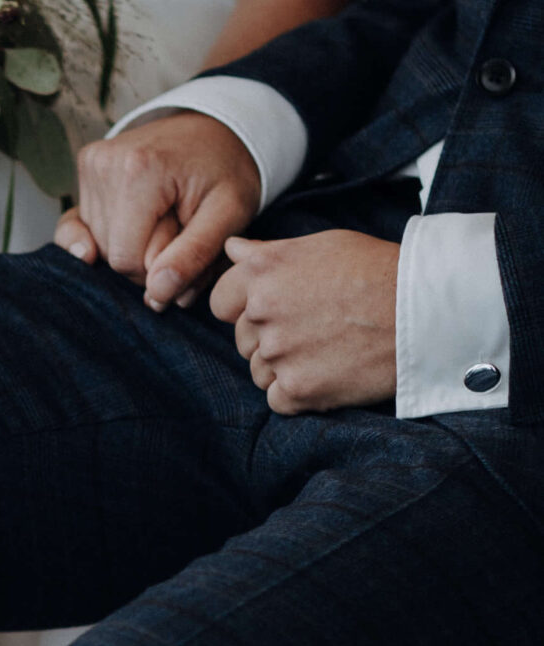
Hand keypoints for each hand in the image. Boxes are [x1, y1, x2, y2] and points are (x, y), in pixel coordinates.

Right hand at [56, 112, 261, 310]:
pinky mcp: (86, 168)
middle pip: (110, 253)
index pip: (126, 260)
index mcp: (139, 171)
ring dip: (134, 244)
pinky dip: (109, 234)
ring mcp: (91, 164)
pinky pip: (81, 226)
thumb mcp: (230, 215)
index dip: (159, 269)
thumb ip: (194, 257)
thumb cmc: (226, 171)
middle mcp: (104, 164)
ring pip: (97, 243)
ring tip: (166, 217)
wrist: (217, 128)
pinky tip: (131, 226)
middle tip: (181, 229)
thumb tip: (156, 295)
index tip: (187, 244)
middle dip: (147, 256)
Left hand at [209, 230, 398, 412]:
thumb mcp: (322, 246)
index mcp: (261, 274)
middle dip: (268, 337)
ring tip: (325, 350)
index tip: (274, 309)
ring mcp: (278, 354)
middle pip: (242, 340)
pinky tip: (329, 372)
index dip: (244, 308)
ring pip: (259, 372)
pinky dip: (299, 393)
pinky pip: (278, 399)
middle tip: (314, 328)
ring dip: (283, 367)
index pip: (221, 302)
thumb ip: (269, 252)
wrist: (425, 311)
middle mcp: (261, 313)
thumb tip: (233, 249)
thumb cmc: (377, 271)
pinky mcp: (297, 389)